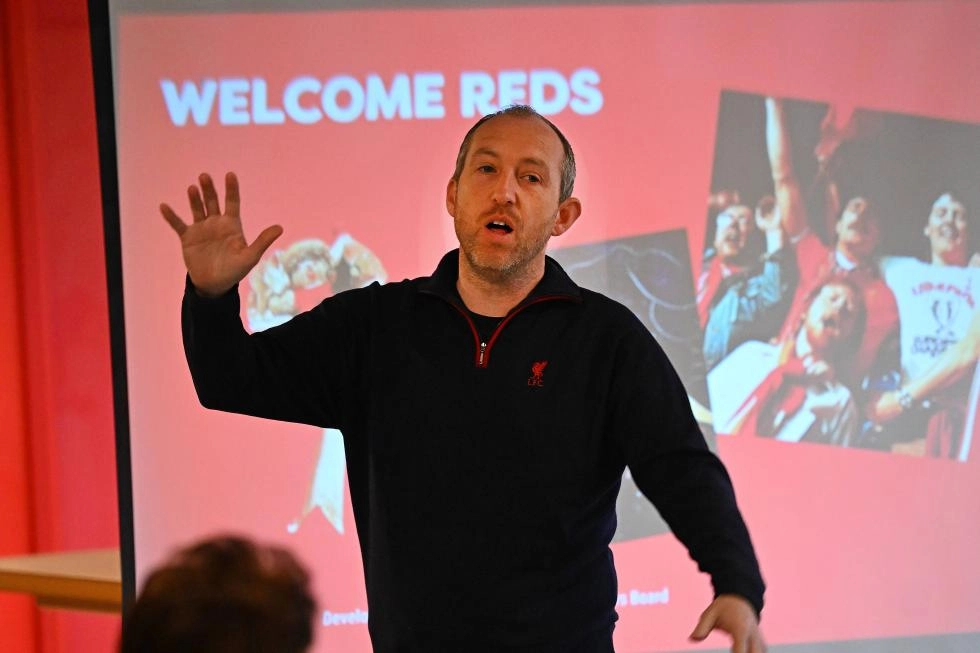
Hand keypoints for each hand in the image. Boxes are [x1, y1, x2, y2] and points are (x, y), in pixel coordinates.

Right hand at [160, 172, 282, 296]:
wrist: (214, 284)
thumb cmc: (235, 270)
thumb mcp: (250, 257)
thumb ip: (262, 241)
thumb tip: (280, 227)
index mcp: (232, 225)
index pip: (232, 202)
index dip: (232, 189)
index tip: (230, 174)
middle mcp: (216, 223)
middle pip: (212, 202)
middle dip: (209, 189)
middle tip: (205, 176)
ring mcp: (201, 229)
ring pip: (197, 209)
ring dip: (194, 199)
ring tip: (192, 188)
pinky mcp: (188, 237)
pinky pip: (178, 224)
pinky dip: (171, 216)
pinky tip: (164, 206)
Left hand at [689, 594, 765, 652]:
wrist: (740, 596)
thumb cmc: (723, 607)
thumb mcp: (710, 614)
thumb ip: (702, 627)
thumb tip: (692, 639)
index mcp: (740, 629)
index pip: (740, 652)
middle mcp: (752, 635)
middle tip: (733, 652)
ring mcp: (759, 639)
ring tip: (736, 650)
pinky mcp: (760, 641)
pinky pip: (761, 651)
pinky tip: (744, 651)